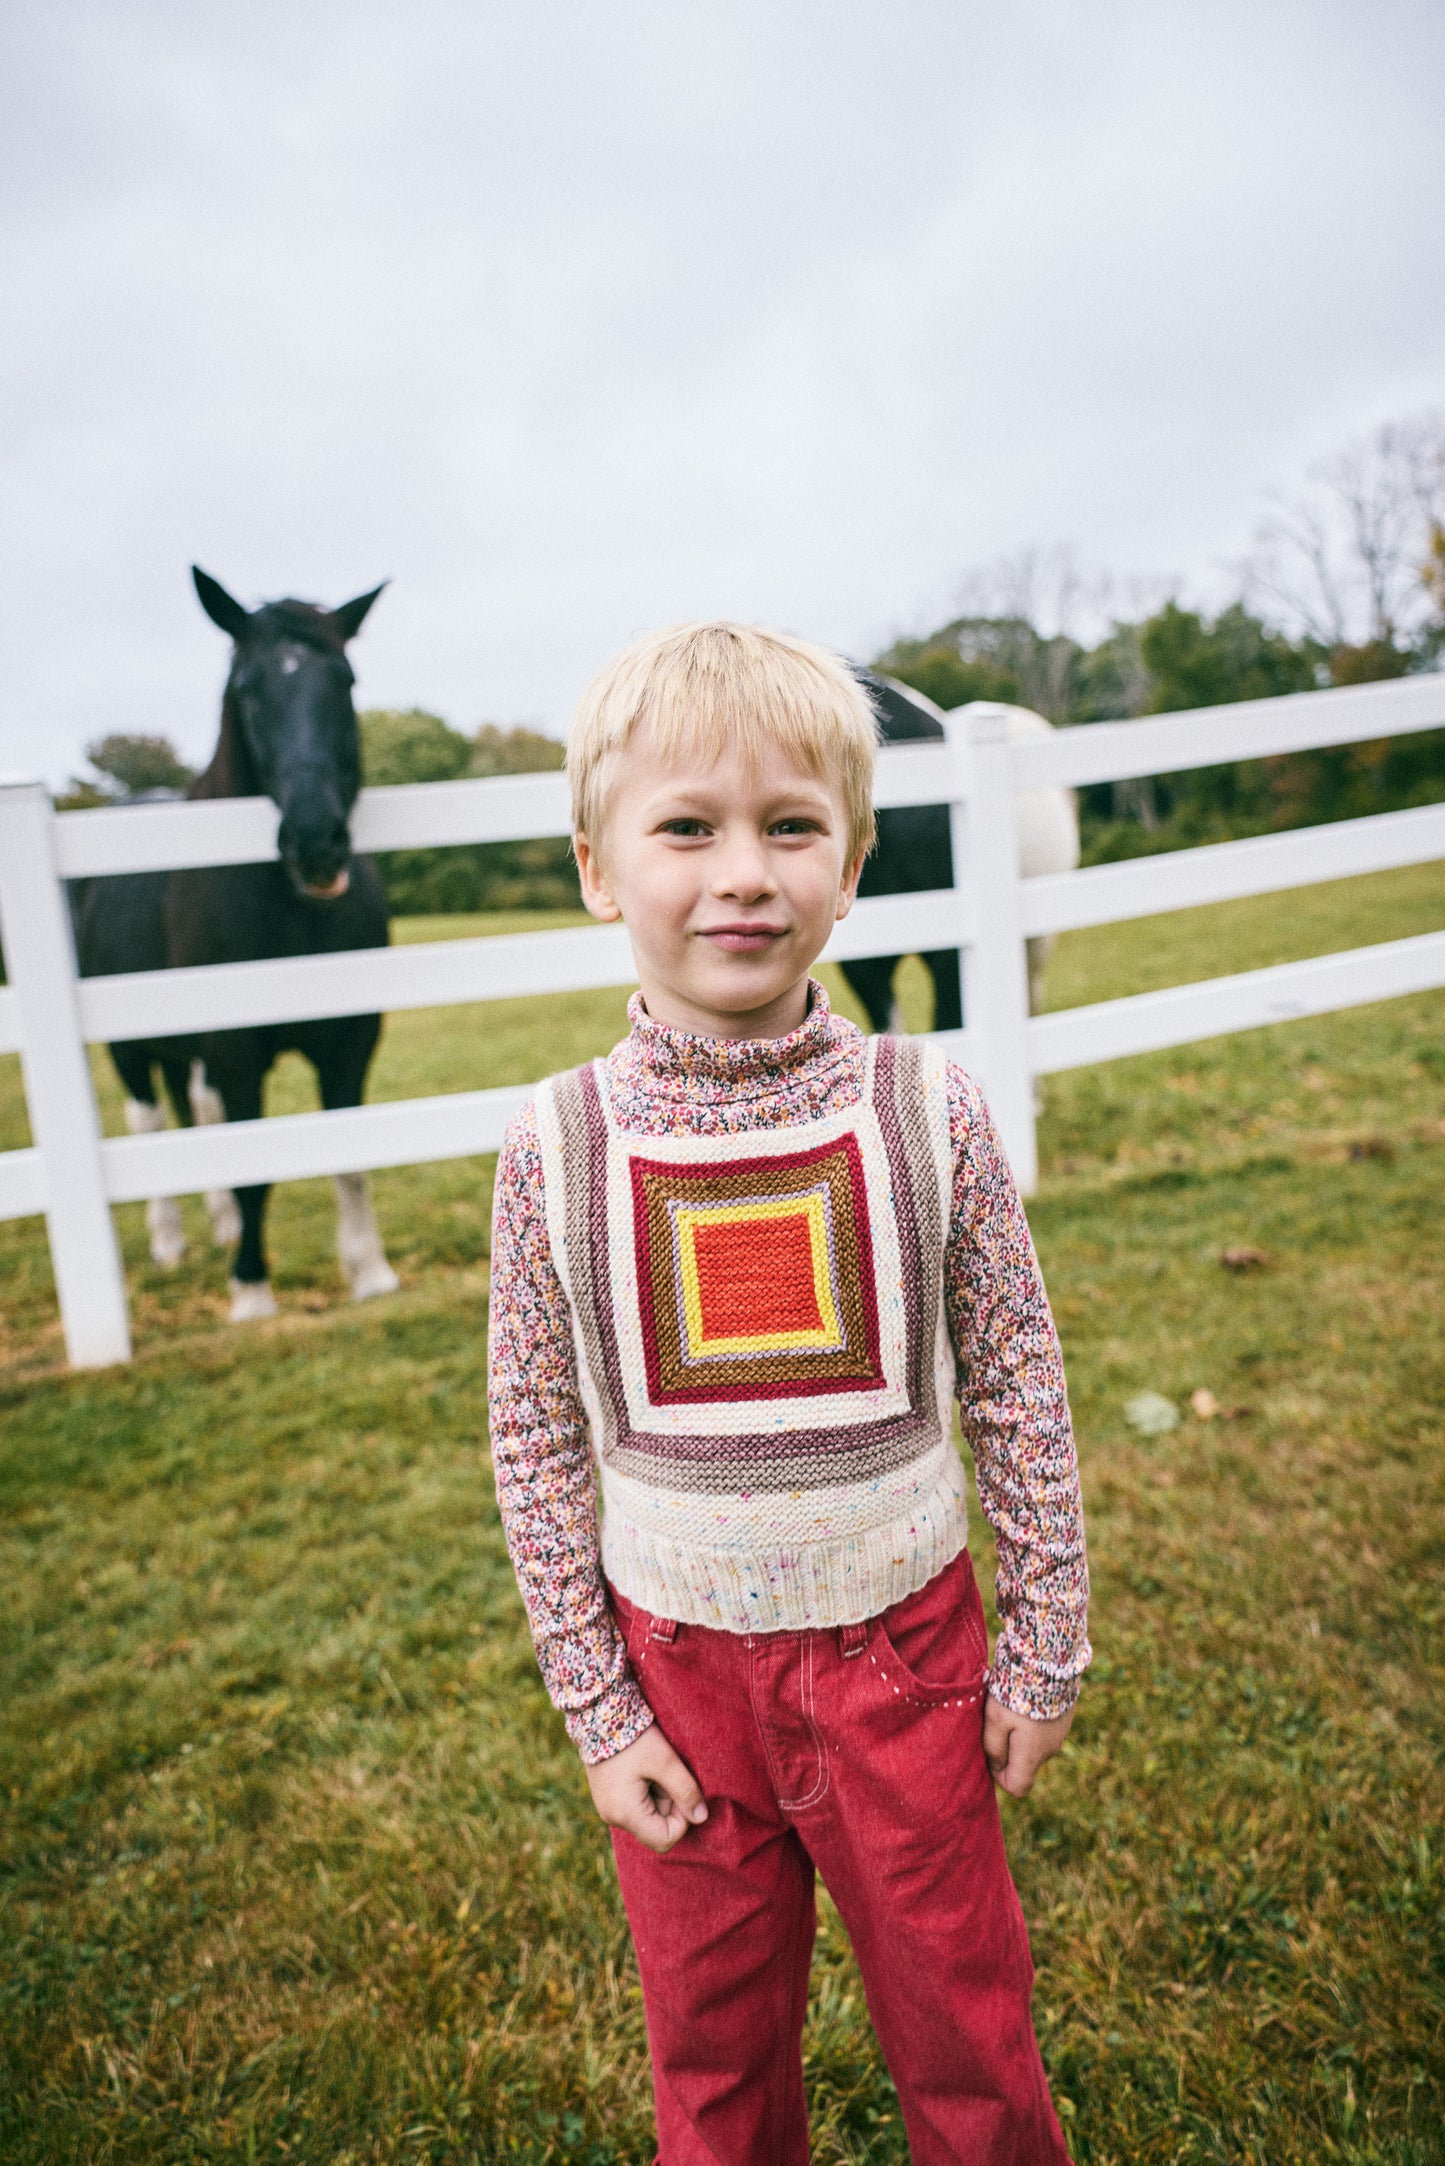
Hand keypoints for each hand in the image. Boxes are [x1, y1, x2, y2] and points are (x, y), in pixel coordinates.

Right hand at [585, 1723, 708, 1854]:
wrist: (599, 1713)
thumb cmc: (634, 1738)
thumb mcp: (665, 1762)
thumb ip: (685, 1791)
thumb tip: (701, 1818)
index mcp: (625, 1814)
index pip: (665, 1840)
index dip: (682, 1820)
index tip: (682, 1791)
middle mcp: (613, 1817)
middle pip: (656, 1827)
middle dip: (669, 1803)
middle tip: (665, 1773)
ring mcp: (607, 1808)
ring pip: (647, 1816)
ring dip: (658, 1795)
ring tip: (652, 1767)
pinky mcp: (607, 1797)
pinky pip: (635, 1805)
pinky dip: (646, 1791)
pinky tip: (643, 1769)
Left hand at [982, 1692, 1072, 1797]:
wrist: (1048, 1662)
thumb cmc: (1017, 1693)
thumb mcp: (995, 1719)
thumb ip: (993, 1748)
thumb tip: (996, 1766)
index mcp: (1032, 1755)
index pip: (1018, 1787)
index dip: (1000, 1778)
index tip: (990, 1755)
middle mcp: (1050, 1750)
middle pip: (1025, 1764)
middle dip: (1008, 1751)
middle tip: (996, 1723)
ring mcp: (1060, 1734)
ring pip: (1034, 1745)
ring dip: (1020, 1734)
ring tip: (1010, 1707)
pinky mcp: (1064, 1718)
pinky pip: (1043, 1730)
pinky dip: (1032, 1721)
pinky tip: (1025, 1700)